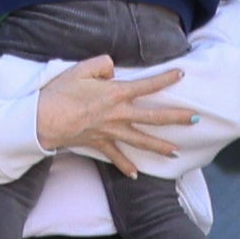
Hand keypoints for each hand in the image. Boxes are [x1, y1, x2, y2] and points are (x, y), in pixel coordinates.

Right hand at [32, 56, 197, 175]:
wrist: (42, 120)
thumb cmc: (59, 93)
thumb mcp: (80, 69)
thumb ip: (102, 64)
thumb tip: (114, 69)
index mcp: (115, 93)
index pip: (148, 85)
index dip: (166, 78)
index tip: (182, 73)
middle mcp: (118, 115)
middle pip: (154, 117)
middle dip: (177, 118)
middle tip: (196, 119)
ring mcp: (110, 132)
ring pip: (141, 141)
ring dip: (160, 147)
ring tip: (177, 152)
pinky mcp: (99, 144)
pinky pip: (116, 157)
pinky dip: (125, 166)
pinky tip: (136, 174)